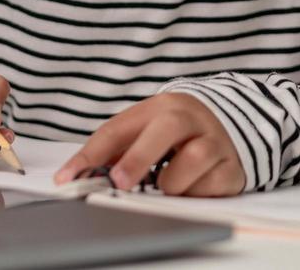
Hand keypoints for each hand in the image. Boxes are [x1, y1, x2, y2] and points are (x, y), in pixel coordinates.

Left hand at [54, 93, 245, 196]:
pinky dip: (196, 192)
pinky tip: (194, 185)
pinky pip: (212, 185)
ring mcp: (214, 139)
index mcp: (160, 106)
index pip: (118, 127)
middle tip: (120, 182)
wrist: (231, 124)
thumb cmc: (176, 133)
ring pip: (193, 159)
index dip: (90, 154)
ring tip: (169, 182)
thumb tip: (78, 177)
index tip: (68, 178)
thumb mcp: (146, 131)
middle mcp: (189, 118)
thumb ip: (115, 151)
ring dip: (173, 180)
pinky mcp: (232, 165)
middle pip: (165, 128)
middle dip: (139, 157)